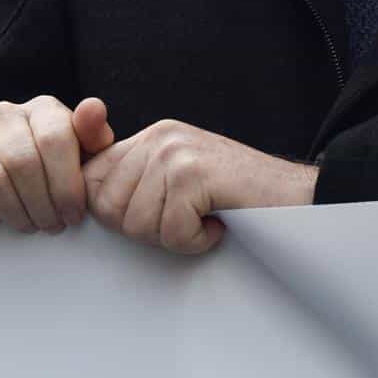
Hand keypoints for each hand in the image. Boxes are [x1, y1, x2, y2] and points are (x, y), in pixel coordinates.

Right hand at [0, 96, 115, 233]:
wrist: (10, 169)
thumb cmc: (56, 163)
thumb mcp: (84, 151)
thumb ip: (94, 133)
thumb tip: (93, 108)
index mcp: (43, 108)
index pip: (54, 140)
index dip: (67, 183)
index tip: (74, 213)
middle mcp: (4, 115)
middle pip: (24, 163)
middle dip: (43, 203)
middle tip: (53, 226)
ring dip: (15, 211)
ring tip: (31, 225)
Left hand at [82, 120, 317, 255]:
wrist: (297, 196)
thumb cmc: (237, 198)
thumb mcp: (177, 180)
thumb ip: (135, 180)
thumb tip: (80, 197)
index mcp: (152, 136)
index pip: (90, 180)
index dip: (114, 213)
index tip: (155, 216)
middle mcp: (160, 136)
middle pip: (106, 209)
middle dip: (145, 229)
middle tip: (187, 218)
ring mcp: (176, 152)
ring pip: (136, 224)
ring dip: (174, 237)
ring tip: (205, 219)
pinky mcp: (194, 175)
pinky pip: (170, 232)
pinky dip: (196, 241)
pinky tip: (219, 224)